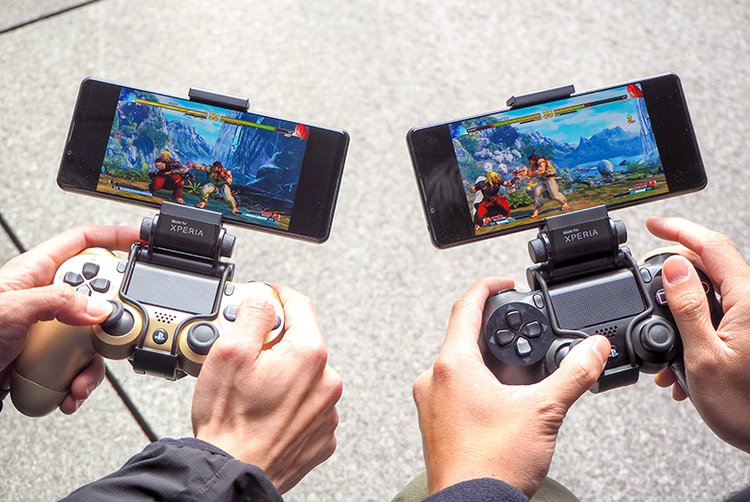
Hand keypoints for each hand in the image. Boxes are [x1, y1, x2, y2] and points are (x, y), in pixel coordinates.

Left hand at [0, 225, 139, 412]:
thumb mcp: (11, 311)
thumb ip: (58, 302)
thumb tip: (99, 307)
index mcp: (36, 273)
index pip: (82, 242)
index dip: (113, 236)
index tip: (141, 240)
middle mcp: (47, 298)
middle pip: (99, 294)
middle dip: (109, 318)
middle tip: (111, 330)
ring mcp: (50, 329)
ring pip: (93, 337)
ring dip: (93, 363)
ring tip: (78, 377)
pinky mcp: (50, 357)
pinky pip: (80, 365)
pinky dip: (80, 382)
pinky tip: (68, 391)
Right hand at [192, 284, 342, 492]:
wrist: (232, 474)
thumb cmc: (229, 422)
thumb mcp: (229, 351)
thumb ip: (252, 314)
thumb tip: (264, 297)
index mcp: (309, 354)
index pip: (300, 304)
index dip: (276, 296)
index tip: (264, 297)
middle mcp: (327, 381)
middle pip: (301, 341)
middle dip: (274, 341)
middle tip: (245, 353)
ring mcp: (327, 411)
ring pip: (304, 375)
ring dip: (282, 373)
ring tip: (251, 389)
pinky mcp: (321, 434)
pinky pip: (307, 405)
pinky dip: (288, 402)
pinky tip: (265, 410)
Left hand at [413, 277, 609, 496]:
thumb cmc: (492, 465)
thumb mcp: (543, 411)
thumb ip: (573, 373)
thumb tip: (594, 348)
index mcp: (452, 365)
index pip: (466, 307)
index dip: (488, 288)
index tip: (505, 283)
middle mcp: (434, 379)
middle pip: (465, 337)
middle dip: (499, 334)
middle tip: (526, 336)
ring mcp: (433, 402)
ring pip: (463, 365)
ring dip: (493, 362)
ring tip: (525, 375)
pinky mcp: (437, 422)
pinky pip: (458, 389)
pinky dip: (483, 385)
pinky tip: (508, 402)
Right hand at [646, 216, 749, 452]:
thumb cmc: (746, 408)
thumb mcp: (703, 357)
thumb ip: (688, 306)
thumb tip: (673, 266)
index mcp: (748, 300)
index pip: (712, 246)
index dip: (679, 230)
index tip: (652, 225)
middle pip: (708, 267)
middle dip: (672, 275)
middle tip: (646, 287)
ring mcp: (749, 320)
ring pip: (709, 295)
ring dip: (679, 311)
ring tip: (661, 340)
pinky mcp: (746, 336)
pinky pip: (715, 318)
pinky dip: (691, 330)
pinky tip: (678, 361)